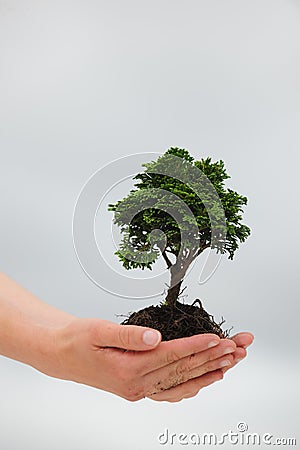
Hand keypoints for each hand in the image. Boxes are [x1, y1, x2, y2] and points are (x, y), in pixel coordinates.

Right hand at [49, 318, 251, 401]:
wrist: (61, 354)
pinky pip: (171, 391)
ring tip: (231, 362)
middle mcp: (136, 385)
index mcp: (127, 370)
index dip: (196, 346)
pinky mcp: (138, 389)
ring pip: (181, 382)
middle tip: (236, 348)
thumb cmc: (77, 339)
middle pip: (182, 369)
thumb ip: (127, 335)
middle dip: (212, 357)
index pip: (170, 356)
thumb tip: (155, 337)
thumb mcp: (97, 331)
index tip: (218, 338)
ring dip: (208, 371)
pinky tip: (206, 379)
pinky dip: (192, 385)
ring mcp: (138, 390)